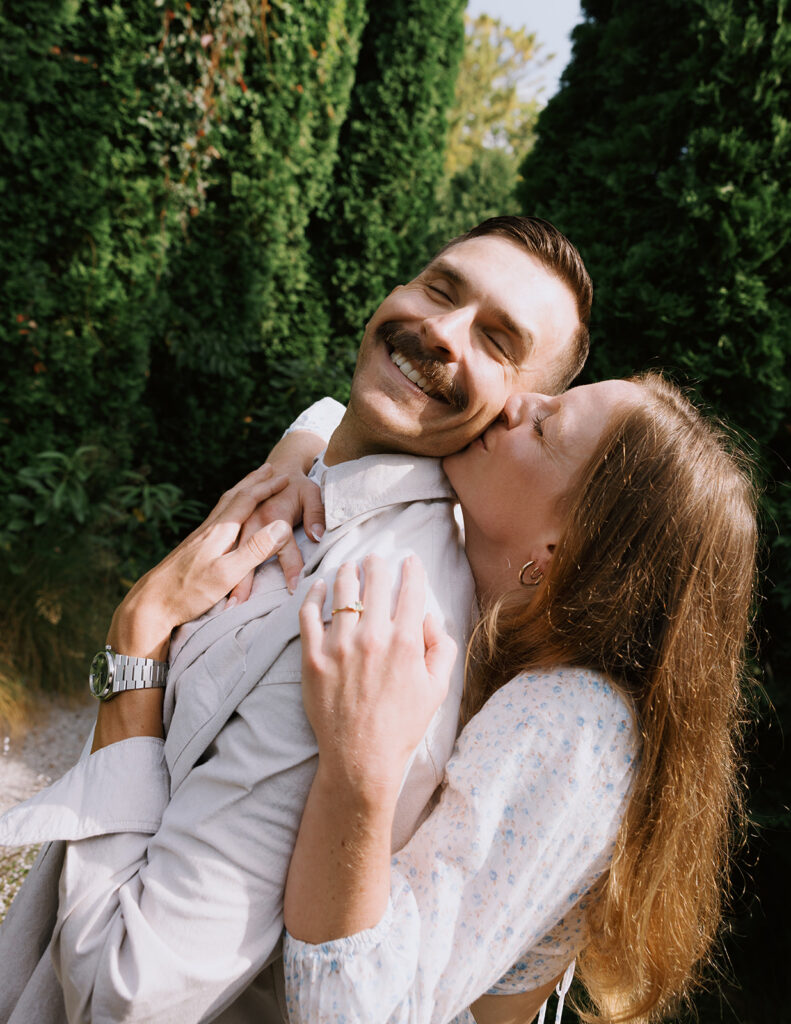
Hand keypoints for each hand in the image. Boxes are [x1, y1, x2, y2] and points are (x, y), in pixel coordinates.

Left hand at [109, 463, 293, 661]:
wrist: (150, 604)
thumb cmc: (188, 592)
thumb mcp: (227, 574)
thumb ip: (254, 549)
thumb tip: (280, 525)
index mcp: (219, 532)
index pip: (246, 501)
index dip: (266, 488)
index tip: (284, 477)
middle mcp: (208, 529)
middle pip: (233, 496)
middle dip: (253, 481)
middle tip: (268, 468)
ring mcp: (198, 538)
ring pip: (223, 505)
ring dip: (240, 491)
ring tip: (250, 485)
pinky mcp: (192, 549)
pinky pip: (217, 517)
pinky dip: (229, 507)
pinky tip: (227, 518)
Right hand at [229, 433, 325, 601]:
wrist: (275, 469)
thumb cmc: (296, 484)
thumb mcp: (311, 494)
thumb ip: (316, 514)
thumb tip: (317, 536)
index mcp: (271, 514)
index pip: (283, 546)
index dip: (291, 568)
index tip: (293, 589)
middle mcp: (251, 521)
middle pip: (247, 556)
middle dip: (241, 583)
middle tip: (236, 607)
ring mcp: (238, 527)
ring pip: (231, 556)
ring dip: (227, 580)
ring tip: (225, 605)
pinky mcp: (232, 531)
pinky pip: (226, 552)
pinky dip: (222, 569)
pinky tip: (215, 589)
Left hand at [299, 555, 457, 804]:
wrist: (361, 759)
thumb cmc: (402, 726)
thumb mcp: (437, 689)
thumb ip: (441, 648)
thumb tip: (430, 618)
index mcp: (405, 642)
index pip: (410, 590)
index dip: (412, 570)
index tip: (410, 561)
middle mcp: (372, 637)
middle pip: (375, 582)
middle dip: (378, 564)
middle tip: (376, 558)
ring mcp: (339, 646)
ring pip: (342, 592)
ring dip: (348, 572)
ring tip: (350, 565)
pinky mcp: (312, 657)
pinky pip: (308, 615)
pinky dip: (314, 595)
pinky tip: (320, 586)